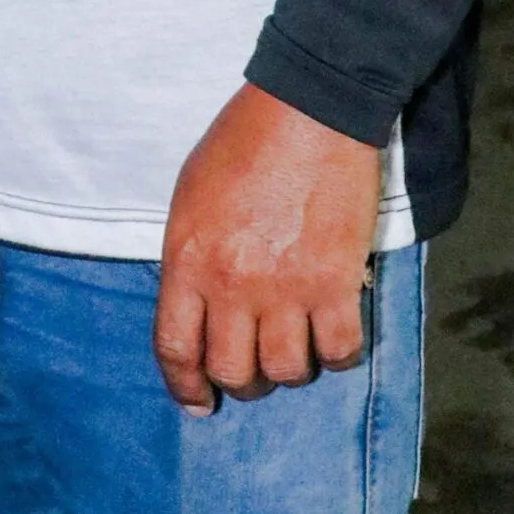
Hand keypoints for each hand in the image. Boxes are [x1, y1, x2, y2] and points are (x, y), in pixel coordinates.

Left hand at [154, 83, 381, 415]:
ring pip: (286, 370)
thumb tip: (196, 308)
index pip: (175, 347)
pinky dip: (336, 354)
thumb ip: (189, 257)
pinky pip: (338, 352)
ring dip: (290, 368)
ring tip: (295, 345)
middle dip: (241, 381)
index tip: (196, 403)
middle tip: (254, 367)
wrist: (309, 110)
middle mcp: (232, 283)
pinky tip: (333, 334)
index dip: (184, 385)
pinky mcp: (336, 282)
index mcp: (188, 259)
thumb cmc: (244, 143)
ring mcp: (286, 287)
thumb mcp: (191, 196)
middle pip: (233, 371)